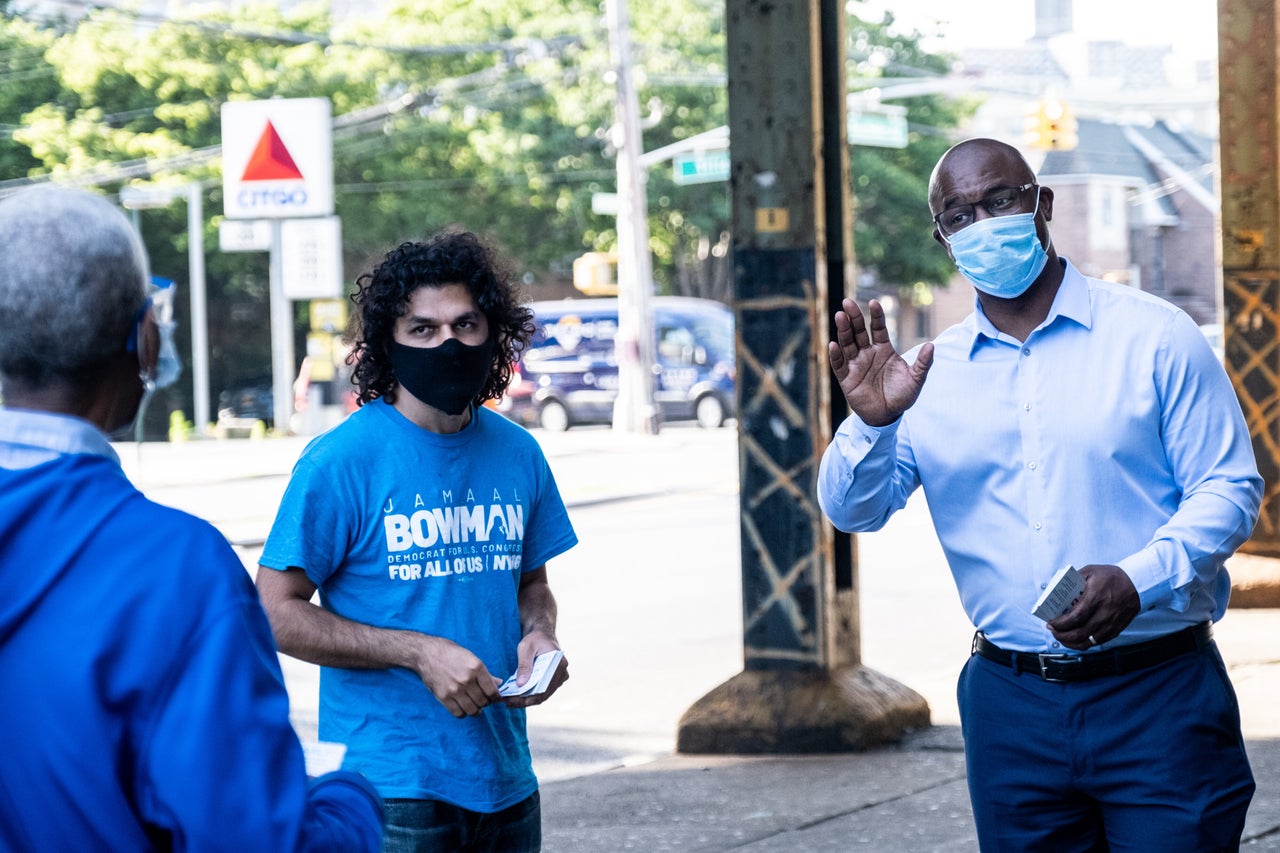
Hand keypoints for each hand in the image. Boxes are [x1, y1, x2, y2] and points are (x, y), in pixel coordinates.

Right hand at [414, 636, 499, 717]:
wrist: (426, 653)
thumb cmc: (450, 653)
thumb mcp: (471, 657)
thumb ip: (485, 673)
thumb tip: (498, 683)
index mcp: (476, 667)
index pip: (492, 691)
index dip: (496, 698)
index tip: (496, 699)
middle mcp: (466, 680)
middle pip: (483, 702)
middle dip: (486, 704)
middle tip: (484, 701)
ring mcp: (455, 690)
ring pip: (472, 710)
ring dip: (476, 710)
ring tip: (474, 705)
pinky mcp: (444, 697)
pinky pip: (458, 713)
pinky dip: (463, 713)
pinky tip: (463, 707)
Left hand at [501, 630, 567, 708]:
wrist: (542, 635)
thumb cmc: (535, 639)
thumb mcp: (526, 648)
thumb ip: (524, 665)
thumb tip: (521, 684)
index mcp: (559, 665)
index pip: (544, 688)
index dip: (528, 698)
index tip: (512, 700)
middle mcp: (562, 674)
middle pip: (543, 695)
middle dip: (524, 701)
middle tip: (507, 703)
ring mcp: (558, 679)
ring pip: (542, 696)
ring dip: (525, 700)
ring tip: (509, 701)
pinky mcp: (553, 681)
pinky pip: (541, 692)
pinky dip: (529, 695)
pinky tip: (515, 697)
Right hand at [828, 297, 933, 426]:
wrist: (888, 416)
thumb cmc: (902, 396)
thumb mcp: (916, 379)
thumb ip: (922, 363)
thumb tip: (931, 345)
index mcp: (883, 349)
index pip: (877, 328)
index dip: (876, 316)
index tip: (874, 303)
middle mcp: (867, 353)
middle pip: (858, 331)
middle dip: (853, 317)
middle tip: (847, 302)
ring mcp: (856, 364)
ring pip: (847, 343)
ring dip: (843, 330)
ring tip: (839, 316)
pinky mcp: (846, 378)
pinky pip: (839, 365)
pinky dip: (835, 355)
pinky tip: (833, 344)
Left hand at [1047, 564, 1140, 649]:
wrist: (1137, 584)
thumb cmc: (1111, 577)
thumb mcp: (1091, 571)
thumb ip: (1074, 579)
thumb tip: (1056, 588)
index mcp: (1096, 598)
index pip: (1075, 617)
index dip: (1060, 624)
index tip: (1051, 622)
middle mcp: (1104, 614)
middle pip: (1079, 633)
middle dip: (1061, 635)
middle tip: (1053, 630)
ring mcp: (1111, 624)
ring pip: (1087, 642)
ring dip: (1070, 642)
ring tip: (1061, 637)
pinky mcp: (1115, 630)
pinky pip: (1097, 642)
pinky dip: (1083, 644)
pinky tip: (1075, 640)